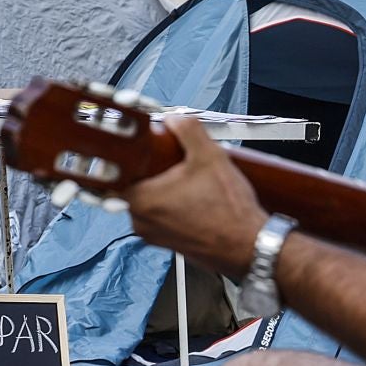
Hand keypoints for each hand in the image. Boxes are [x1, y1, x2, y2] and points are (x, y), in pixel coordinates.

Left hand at [123, 117, 268, 279]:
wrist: (250, 246)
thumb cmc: (230, 212)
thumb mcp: (209, 156)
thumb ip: (187, 129)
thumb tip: (175, 120)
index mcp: (141, 201)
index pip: (115, 173)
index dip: (129, 157)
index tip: (140, 150)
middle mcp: (141, 222)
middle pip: (133, 186)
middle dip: (151, 172)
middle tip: (172, 162)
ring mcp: (154, 236)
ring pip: (149, 203)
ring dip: (164, 190)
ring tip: (189, 181)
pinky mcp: (169, 244)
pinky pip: (163, 218)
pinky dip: (174, 207)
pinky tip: (195, 199)